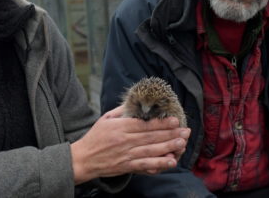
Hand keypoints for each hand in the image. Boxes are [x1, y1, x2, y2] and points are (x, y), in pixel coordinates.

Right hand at [71, 105, 189, 183]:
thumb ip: (121, 111)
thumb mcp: (105, 119)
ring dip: (169, 147)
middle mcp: (124, 140)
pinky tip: (170, 161)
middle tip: (185, 131)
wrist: (83, 159)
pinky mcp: (127, 166)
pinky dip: (159, 164)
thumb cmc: (95, 137)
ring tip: (182, 143)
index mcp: (120, 126)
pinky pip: (145, 165)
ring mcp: (126, 154)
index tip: (175, 120)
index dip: (161, 122)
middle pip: (151, 136)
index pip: (144, 124)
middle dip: (170, 133)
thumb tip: (135, 103)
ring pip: (151, 150)